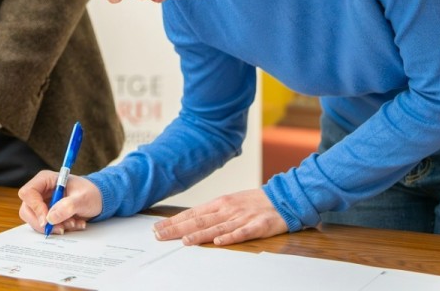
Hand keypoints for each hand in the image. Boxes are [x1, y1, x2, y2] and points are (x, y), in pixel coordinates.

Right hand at [18, 171, 101, 234]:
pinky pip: (45, 226)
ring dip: (53, 227)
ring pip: (35, 221)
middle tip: (61, 228)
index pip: (28, 193)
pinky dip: (58, 229)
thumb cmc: (91, 193)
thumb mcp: (83, 198)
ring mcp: (42, 203)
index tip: (47, 220)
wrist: (98, 199)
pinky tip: (73, 224)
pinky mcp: (46, 214)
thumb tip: (50, 218)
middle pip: (27, 210)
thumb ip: (68, 206)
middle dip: (44, 223)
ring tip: (73, 223)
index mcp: (45, 180)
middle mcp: (41, 191)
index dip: (35, 207)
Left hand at [153, 188, 287, 245]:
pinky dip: (231, 237)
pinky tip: (219, 242)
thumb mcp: (229, 203)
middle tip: (160, 235)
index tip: (157, 228)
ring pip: (217, 227)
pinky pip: (242, 233)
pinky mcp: (258, 226)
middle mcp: (227, 210)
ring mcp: (242, 217)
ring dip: (200, 235)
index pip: (192, 214)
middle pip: (199, 221)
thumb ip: (211, 213)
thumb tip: (189, 222)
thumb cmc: (253, 203)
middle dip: (178, 229)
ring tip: (184, 241)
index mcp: (220, 203)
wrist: (282, 198)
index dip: (174, 221)